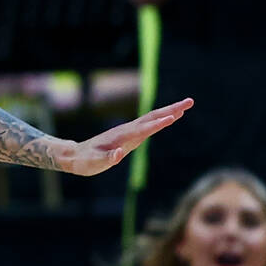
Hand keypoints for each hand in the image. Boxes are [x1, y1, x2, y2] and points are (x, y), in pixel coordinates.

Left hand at [61, 98, 192, 175]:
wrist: (76, 155)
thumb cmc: (85, 161)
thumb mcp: (94, 163)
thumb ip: (106, 159)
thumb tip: (118, 154)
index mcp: (122, 137)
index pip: (144, 129)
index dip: (158, 123)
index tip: (174, 116)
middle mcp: (127, 131)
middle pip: (153, 117)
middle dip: (172, 109)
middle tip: (189, 102)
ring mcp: (128, 132)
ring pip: (152, 119)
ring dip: (169, 112)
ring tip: (185, 108)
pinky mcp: (129, 136)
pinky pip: (148, 125)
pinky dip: (160, 119)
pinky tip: (169, 118)